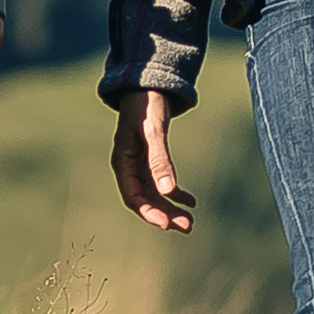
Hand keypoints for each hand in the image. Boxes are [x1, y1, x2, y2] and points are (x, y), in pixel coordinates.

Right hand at [110, 89, 196, 231]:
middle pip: (146, 200)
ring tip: (190, 221)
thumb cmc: (146, 106)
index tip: (167, 225)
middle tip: (187, 227)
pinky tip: (191, 201)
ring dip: (171, 208)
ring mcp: (139, 165)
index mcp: (122, 163)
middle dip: (165, 215)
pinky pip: (162, 183)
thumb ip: (159, 160)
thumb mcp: (153, 131)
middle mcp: (129, 168)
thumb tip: (168, 191)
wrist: (147, 85)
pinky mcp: (151, 159)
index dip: (150, 213)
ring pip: (155, 194)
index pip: (133, 197)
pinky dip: (176, 193)